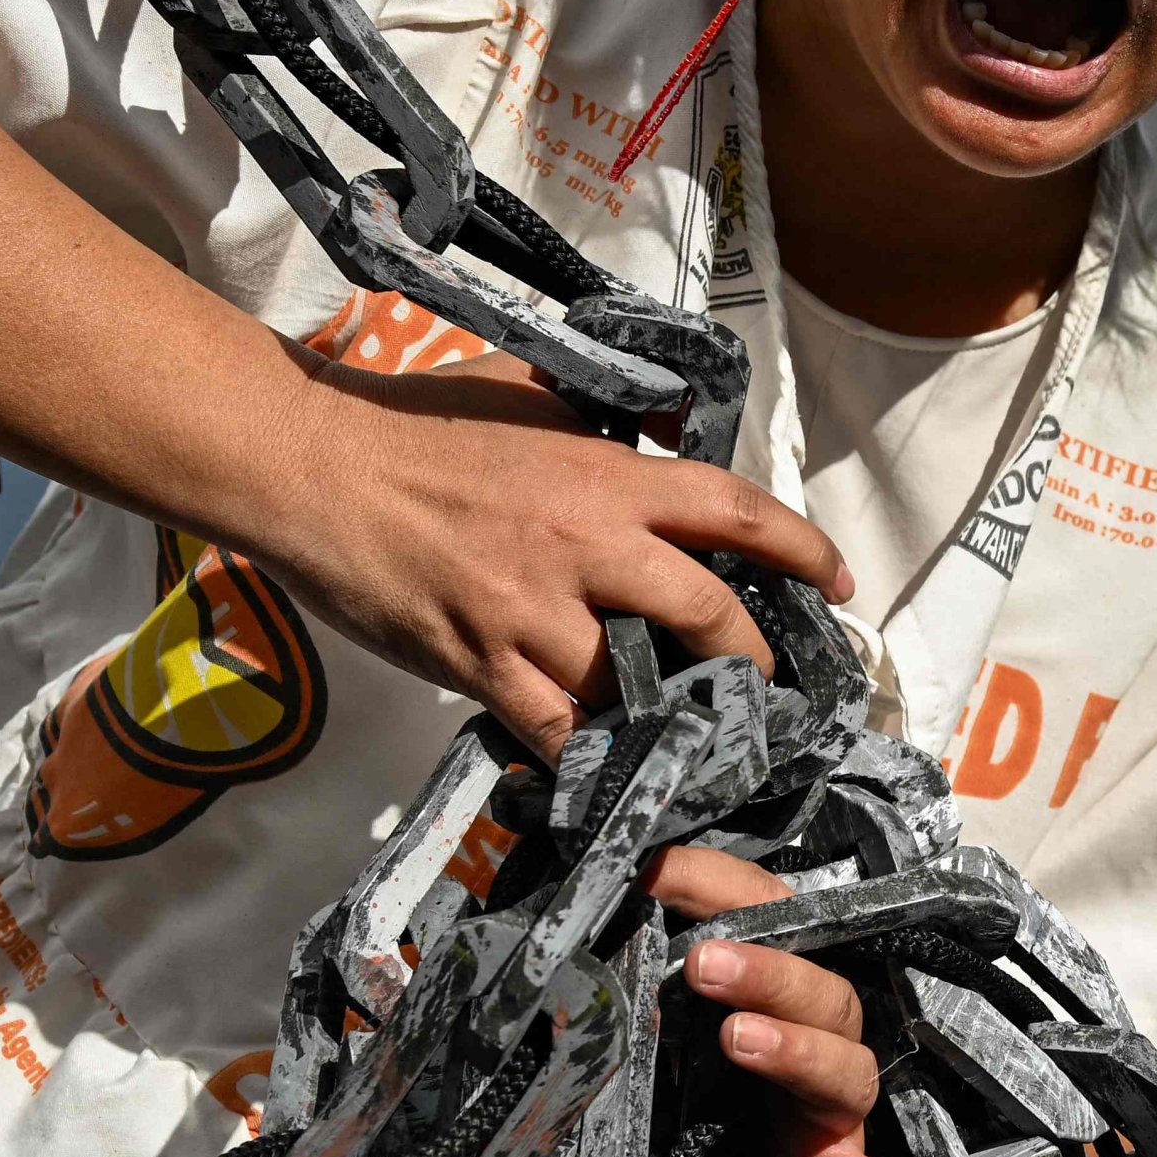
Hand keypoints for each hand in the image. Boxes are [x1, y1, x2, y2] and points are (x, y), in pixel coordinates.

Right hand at [242, 348, 848, 757]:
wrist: (316, 467)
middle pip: (706, 614)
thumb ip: (610, 418)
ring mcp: (531, 613)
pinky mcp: (480, 664)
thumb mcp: (535, 392)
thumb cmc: (420, 420)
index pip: (735, 509)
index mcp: (607, 475)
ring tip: (688, 730)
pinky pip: (557, 731)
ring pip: (636, 685)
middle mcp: (585, 546)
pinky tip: (607, 764)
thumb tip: (676, 432)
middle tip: (763, 681)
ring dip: (670, 713)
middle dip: (750, 657)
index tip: (840, 585)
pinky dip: (590, 753)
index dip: (802, 550)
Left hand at [661, 844, 934, 1156]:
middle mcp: (822, 1034)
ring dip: (798, 1052)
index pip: (776, 918)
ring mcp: (831, 1106)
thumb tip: (628, 875)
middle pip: (822, 992)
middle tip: (701, 965)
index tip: (659, 876)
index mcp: (787, 979)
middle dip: (768, 974)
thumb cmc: (707, 1065)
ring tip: (739, 1040)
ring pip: (844, 1070)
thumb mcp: (673, 998)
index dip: (724, 894)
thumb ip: (653, 940)